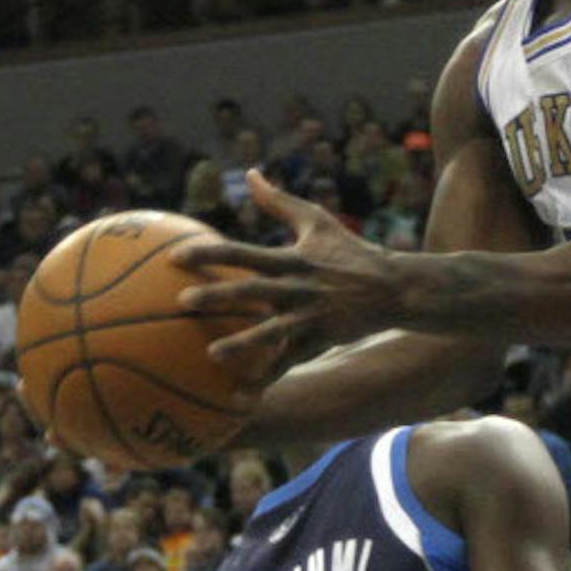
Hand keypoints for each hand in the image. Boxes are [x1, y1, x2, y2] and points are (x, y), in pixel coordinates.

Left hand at [175, 169, 402, 369]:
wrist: (394, 288)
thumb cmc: (349, 251)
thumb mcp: (317, 220)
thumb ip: (278, 201)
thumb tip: (250, 173)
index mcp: (291, 260)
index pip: (243, 254)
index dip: (210, 254)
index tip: (176, 257)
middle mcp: (297, 288)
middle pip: (252, 292)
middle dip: (218, 296)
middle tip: (183, 300)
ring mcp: (308, 318)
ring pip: (270, 333)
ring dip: (242, 344)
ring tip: (212, 354)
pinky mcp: (318, 341)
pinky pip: (287, 363)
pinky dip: (265, 380)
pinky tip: (238, 397)